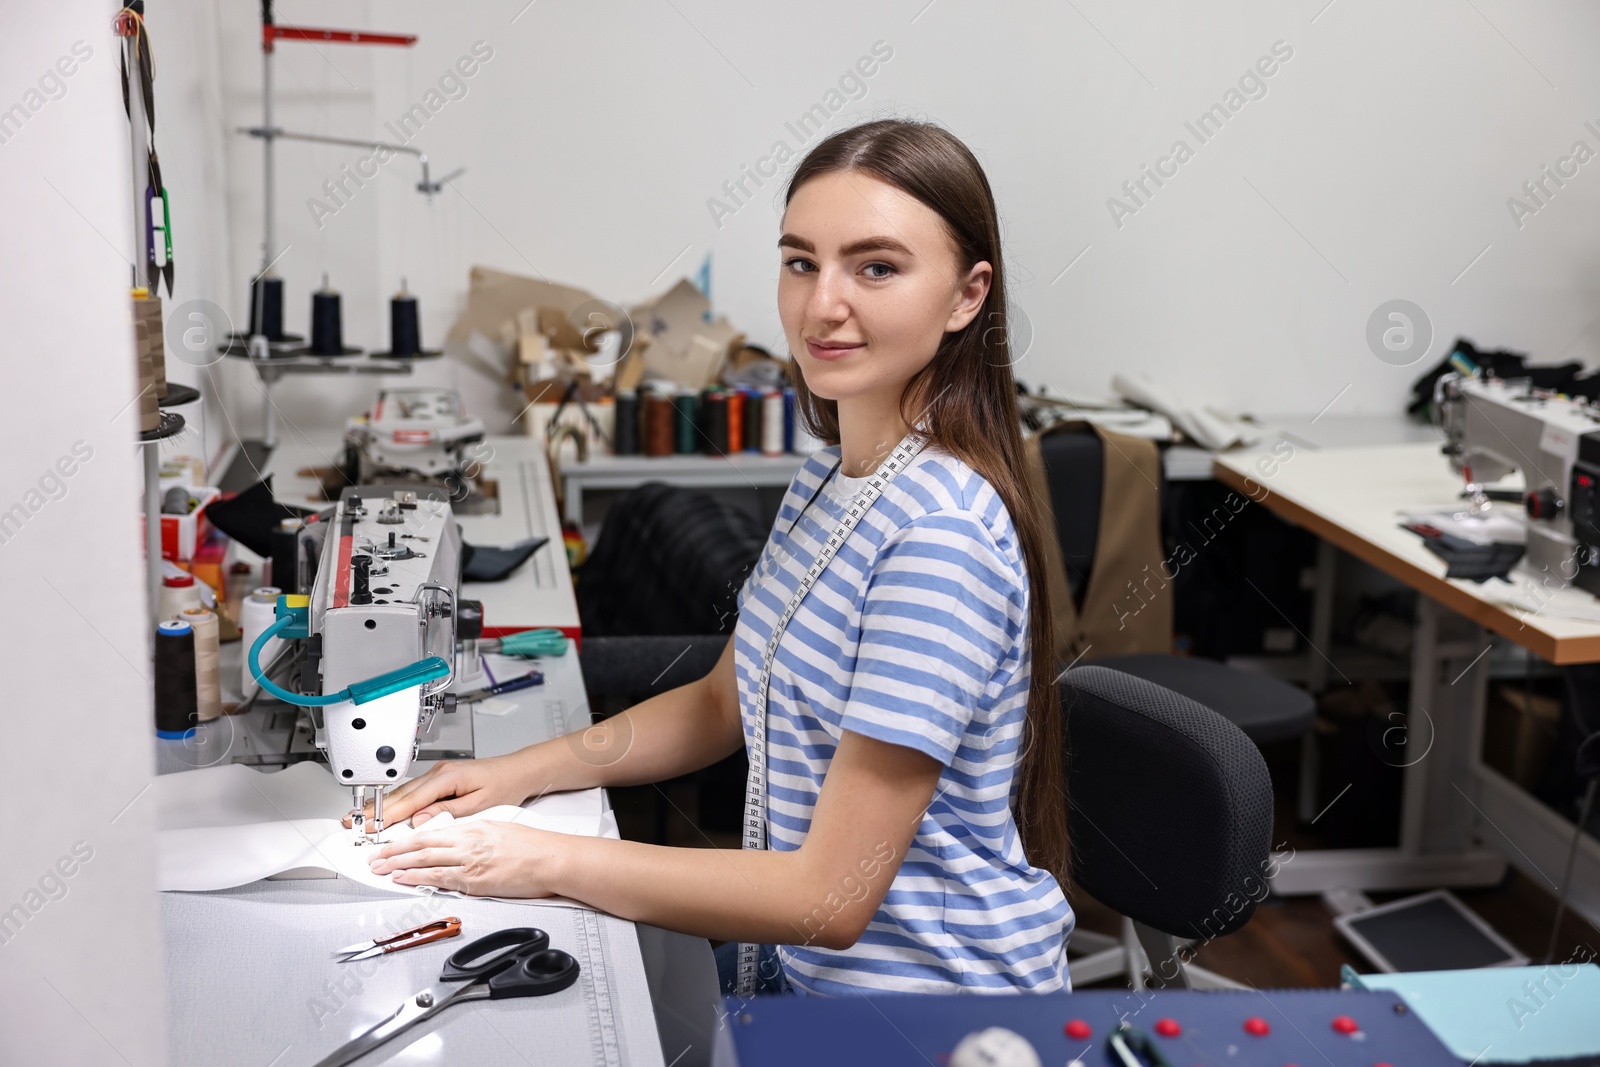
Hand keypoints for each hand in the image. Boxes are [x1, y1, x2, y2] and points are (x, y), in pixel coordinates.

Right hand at [342, 754, 531, 829]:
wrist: (518, 771)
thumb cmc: (504, 785)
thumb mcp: (478, 804)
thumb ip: (447, 813)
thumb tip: (420, 821)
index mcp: (446, 778)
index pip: (410, 800)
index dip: (387, 815)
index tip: (370, 827)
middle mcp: (439, 773)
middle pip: (400, 794)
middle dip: (375, 809)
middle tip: (352, 822)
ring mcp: (438, 774)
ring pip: (404, 792)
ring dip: (382, 805)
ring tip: (361, 817)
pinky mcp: (440, 778)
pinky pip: (413, 791)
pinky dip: (397, 801)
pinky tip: (386, 808)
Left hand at [367, 820, 562, 897]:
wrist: (552, 858)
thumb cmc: (534, 847)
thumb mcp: (501, 830)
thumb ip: (476, 836)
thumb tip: (459, 843)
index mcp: (474, 827)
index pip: (432, 832)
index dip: (407, 839)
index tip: (392, 844)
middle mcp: (468, 840)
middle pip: (422, 843)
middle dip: (394, 851)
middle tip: (375, 857)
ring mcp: (470, 860)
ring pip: (424, 858)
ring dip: (398, 864)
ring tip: (380, 868)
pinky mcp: (474, 879)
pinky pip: (438, 877)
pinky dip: (417, 877)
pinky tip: (402, 878)